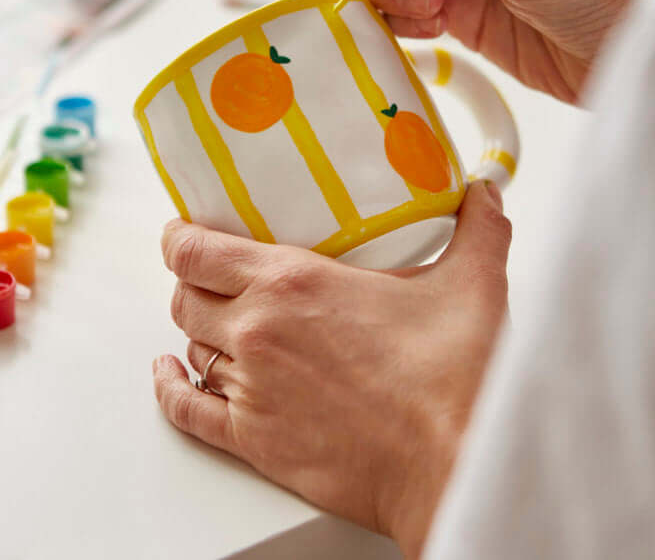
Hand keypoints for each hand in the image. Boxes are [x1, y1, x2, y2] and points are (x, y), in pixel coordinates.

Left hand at [153, 182, 510, 558]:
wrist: (453, 462)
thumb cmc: (454, 378)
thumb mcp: (471, 283)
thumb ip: (477, 229)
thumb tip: (483, 193)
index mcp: (292, 283)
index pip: (195, 250)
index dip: (179, 237)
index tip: (183, 230)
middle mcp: (257, 331)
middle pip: (184, 295)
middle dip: (192, 280)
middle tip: (212, 273)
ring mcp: (250, 388)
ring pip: (190, 344)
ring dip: (198, 329)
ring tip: (218, 320)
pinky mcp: (254, 440)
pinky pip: (187, 409)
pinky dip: (170, 387)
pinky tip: (170, 375)